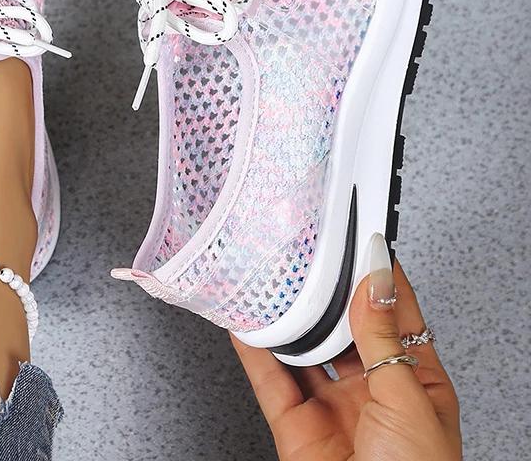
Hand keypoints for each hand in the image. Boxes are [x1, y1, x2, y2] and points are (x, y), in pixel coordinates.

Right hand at [232, 235, 460, 460]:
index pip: (397, 314)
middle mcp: (373, 390)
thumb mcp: (409, 402)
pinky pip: (270, 379)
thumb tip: (374, 282)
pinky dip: (254, 349)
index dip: (380, 275)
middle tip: (312, 253)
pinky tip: (246, 322)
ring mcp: (332, 407)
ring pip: (305, 348)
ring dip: (291, 316)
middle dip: (329, 292)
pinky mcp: (296, 425)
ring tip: (277, 279)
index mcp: (416, 382)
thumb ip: (383, 339)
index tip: (364, 238)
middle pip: (346, 327)